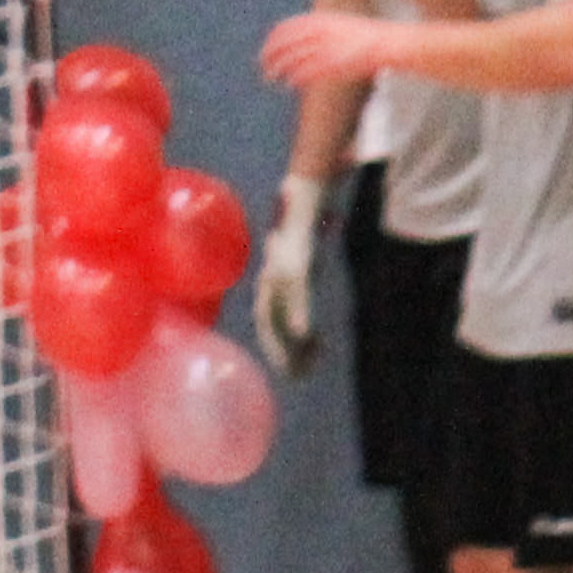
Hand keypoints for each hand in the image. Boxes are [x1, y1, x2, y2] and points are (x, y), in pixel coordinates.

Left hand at [254, 172, 325, 377]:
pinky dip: (299, 313)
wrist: (303, 195)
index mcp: (272, 280)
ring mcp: (282, 271)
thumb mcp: (300, 256)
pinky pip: (297, 293)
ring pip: (280, 312)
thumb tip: (305, 291)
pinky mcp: (297, 261)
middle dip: (279, 352)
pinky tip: (304, 333)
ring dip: (288, 342)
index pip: (267, 319)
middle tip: (295, 378)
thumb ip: (298, 275)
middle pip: (268, 321)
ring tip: (300, 368)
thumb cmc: (303, 226)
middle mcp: (271, 278)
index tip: (290, 368)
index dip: (274, 345)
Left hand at [263, 11, 402, 88]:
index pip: (284, 29)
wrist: (387, 42)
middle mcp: (319, 33)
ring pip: (291, 60)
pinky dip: (295, 78)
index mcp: (319, 20)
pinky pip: (305, 72)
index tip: (265, 51)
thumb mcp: (335, 23)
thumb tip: (289, 39)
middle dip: (268, 56)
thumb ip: (314, 28)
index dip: (271, 41)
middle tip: (263, 67)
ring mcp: (325, 47)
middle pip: (283, 45)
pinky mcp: (332, 64)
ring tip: (271, 78)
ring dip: (277, 69)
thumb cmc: (361, 35)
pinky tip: (291, 82)